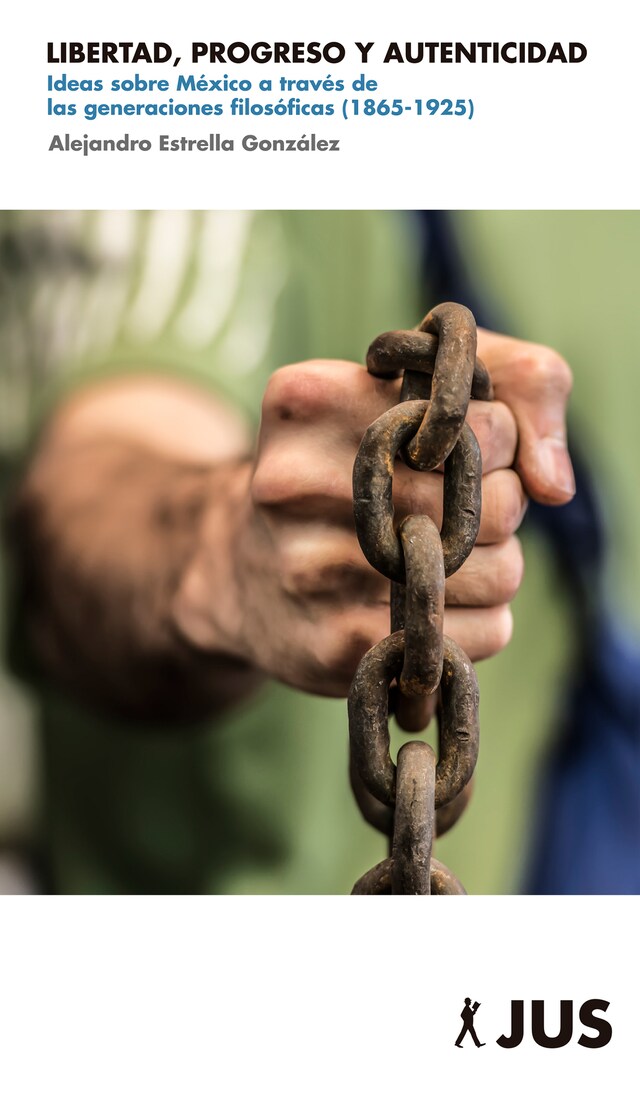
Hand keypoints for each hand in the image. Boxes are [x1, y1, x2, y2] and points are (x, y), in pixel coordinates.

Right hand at [175, 329, 572, 697]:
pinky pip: (483, 634)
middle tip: (453, 509)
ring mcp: (313, 571)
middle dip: (498, 505)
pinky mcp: (337, 647)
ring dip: (495, 566)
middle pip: (494, 503)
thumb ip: (509, 382)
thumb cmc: (342, 470)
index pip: (479, 424)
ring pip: (501, 572)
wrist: (236, 571)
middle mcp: (296, 485)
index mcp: (308, 403)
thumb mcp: (399, 389)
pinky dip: (479, 622)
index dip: (498, 440)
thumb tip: (553, 485)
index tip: (462, 450)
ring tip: (439, 558)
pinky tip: (428, 606)